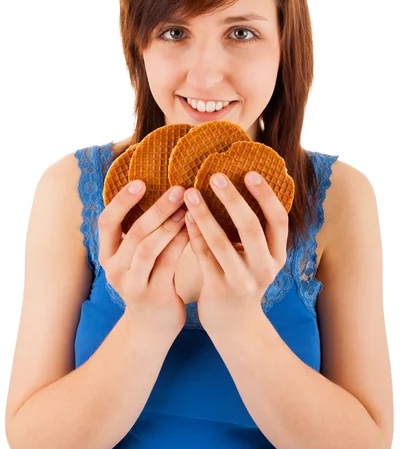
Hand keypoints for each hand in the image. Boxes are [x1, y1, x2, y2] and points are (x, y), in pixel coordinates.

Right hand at [98, 181, 188, 340]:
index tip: (140, 181)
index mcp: (107, 254)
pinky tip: (195, 227)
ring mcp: (133, 284)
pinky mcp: (154, 295)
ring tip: (188, 207)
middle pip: (133, 233)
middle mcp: (115, 269)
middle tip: (179, 189)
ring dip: (170, 225)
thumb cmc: (148, 278)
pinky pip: (168, 263)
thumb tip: (159, 187)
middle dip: (157, 209)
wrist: (152, 326)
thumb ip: (139, 230)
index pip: (106, 222)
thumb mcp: (134, 256)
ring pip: (149, 248)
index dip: (121, 201)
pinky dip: (181, 242)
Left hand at [183, 171, 288, 336]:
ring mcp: (241, 281)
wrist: (235, 325)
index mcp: (278, 255)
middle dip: (233, 198)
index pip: (279, 220)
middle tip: (215, 175)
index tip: (250, 172)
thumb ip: (254, 231)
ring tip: (190, 193)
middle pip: (251, 227)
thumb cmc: (244, 278)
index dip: (266, 195)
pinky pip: (203, 256)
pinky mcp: (218, 289)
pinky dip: (193, 234)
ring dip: (204, 214)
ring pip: (221, 242)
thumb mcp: (259, 257)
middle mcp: (264, 268)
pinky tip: (184, 216)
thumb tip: (238, 184)